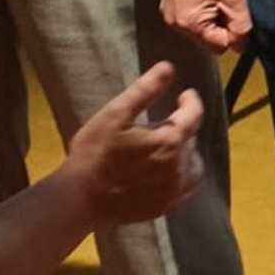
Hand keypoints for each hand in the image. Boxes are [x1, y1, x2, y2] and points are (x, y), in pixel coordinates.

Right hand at [62, 60, 204, 228]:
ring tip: (168, 145)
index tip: (184, 95)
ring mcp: (172, 191)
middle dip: (183, 128)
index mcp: (170, 141)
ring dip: (186, 153)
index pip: (194, 115)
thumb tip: (168, 67)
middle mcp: (179, 168)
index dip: (191, 101)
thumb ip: (145, 90)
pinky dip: (182, 175)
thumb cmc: (94, 153)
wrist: (80, 199)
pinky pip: (185, 189)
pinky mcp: (164, 207)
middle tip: (165, 121)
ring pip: (193, 167)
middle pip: (192, 141)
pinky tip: (166, 171)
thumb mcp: (115, 114)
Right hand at [154, 0, 253, 57]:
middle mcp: (176, 24)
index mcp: (191, 24)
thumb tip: (240, 46)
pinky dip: (199, 9)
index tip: (233, 10)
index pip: (220, 46)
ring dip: (209, 17)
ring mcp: (169, 15)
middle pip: (208, 39)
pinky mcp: (168, 6)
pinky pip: (189, 18)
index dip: (232, 31)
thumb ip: (241, 26)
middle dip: (220, 24)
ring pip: (199, 29)